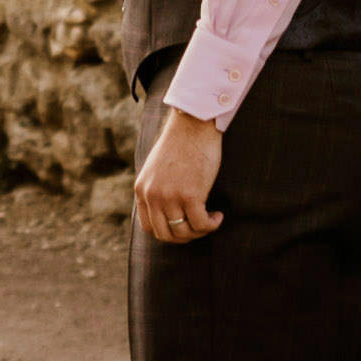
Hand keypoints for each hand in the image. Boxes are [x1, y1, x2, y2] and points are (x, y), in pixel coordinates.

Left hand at [134, 108, 225, 242]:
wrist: (193, 123)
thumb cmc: (181, 144)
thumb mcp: (157, 169)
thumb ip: (156, 190)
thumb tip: (169, 215)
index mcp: (142, 189)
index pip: (149, 227)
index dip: (168, 232)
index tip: (183, 226)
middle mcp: (152, 195)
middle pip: (165, 235)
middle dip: (184, 237)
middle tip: (199, 228)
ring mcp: (169, 196)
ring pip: (184, 232)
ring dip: (200, 231)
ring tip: (210, 219)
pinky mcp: (190, 195)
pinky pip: (201, 224)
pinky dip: (212, 224)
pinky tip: (218, 215)